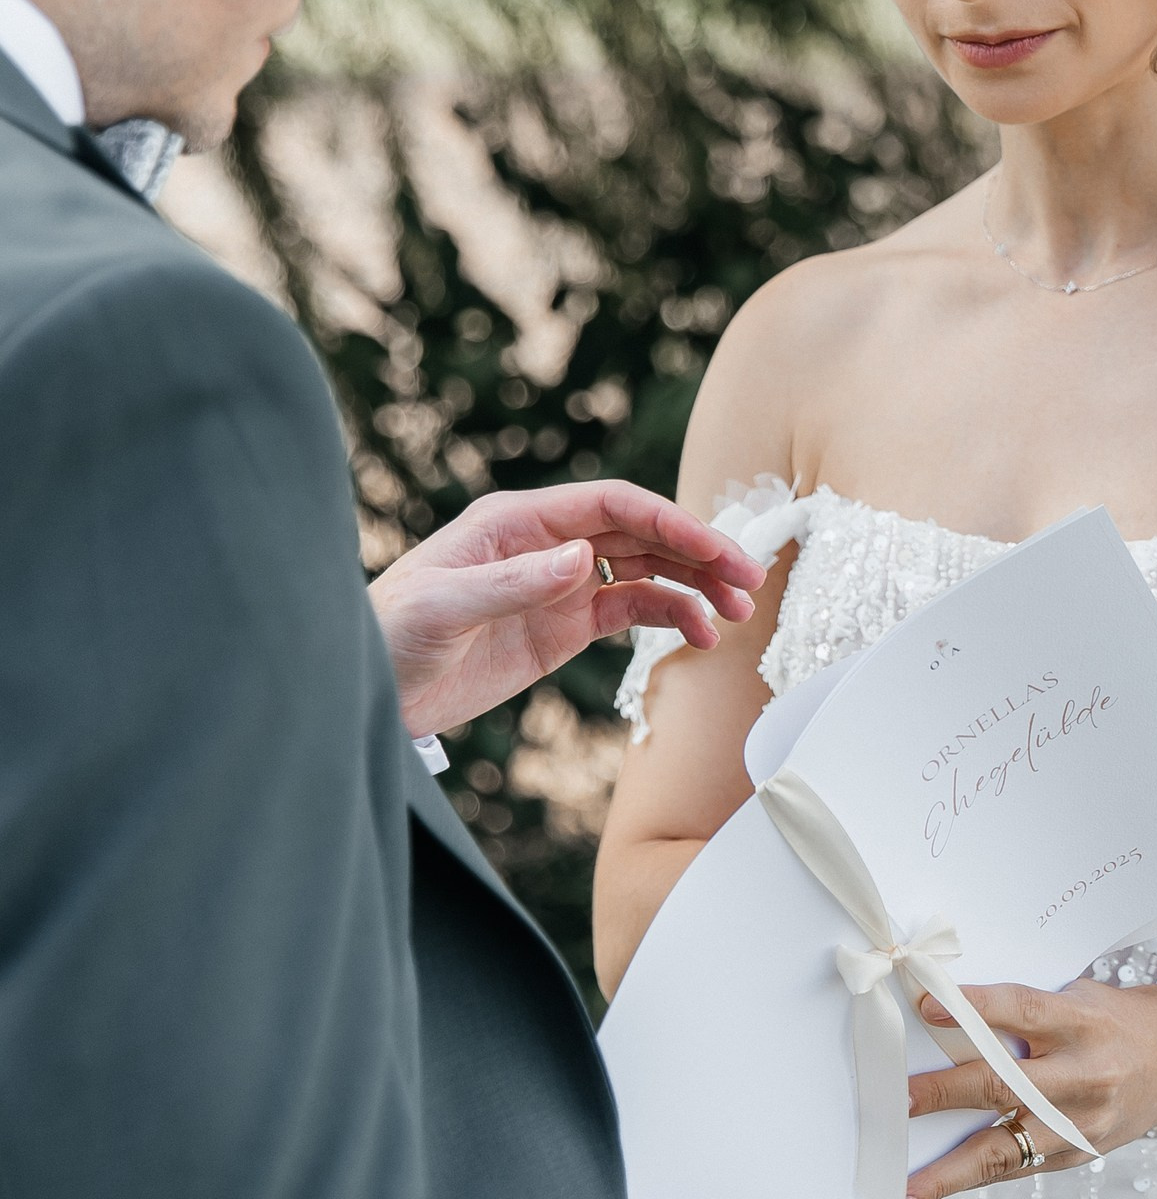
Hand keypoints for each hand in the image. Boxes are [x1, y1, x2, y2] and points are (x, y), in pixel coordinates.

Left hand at [368, 481, 764, 738]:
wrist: (366, 691)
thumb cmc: (390, 635)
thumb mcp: (444, 607)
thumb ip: (515, 581)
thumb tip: (584, 556)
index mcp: (519, 522)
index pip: (614, 506)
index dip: (671, 522)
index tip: (716, 550)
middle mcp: (548, 544)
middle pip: (643, 534)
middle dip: (700, 553)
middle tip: (749, 581)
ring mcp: (560, 585)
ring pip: (647, 570)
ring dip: (695, 586)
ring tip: (736, 614)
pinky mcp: (563, 626)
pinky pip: (630, 609)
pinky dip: (671, 617)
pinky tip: (699, 636)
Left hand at [903, 981, 1156, 1198]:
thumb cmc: (1115, 1021)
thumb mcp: (1078, 998)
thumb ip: (1023, 1013)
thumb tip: (946, 1021)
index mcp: (1082, 1021)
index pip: (1021, 1009)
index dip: (973, 1008)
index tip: (925, 1007)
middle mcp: (1083, 1074)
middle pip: (1004, 1084)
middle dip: (944, 1093)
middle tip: (898, 1102)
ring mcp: (1081, 1123)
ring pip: (1006, 1149)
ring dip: (950, 1171)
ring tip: (906, 1188)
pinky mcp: (1077, 1156)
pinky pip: (1017, 1169)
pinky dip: (974, 1179)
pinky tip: (937, 1189)